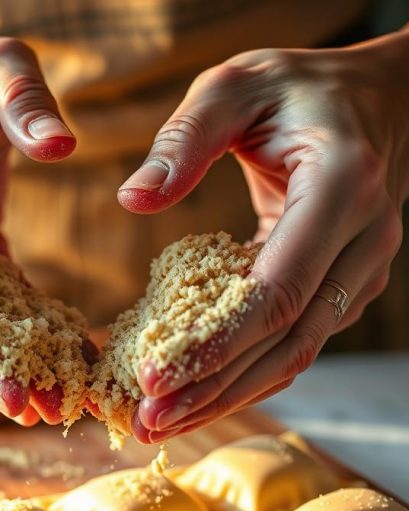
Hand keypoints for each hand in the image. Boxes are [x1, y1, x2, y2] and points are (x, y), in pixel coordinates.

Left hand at [118, 29, 408, 442]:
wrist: (376, 101)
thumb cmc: (300, 90)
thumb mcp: (237, 85)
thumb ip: (185, 139)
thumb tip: (133, 200)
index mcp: (342, 189)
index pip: (278, 291)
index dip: (217, 344)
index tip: (155, 377)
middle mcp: (364, 242)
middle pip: (288, 342)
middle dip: (215, 390)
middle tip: (150, 421)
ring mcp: (362, 273)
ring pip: (296, 355)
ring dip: (229, 396)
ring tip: (164, 423)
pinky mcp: (345, 290)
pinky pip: (296, 344)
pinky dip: (246, 375)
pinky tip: (198, 396)